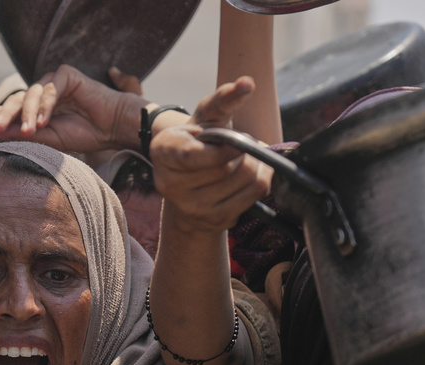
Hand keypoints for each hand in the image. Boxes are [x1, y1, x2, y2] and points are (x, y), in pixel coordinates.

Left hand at [0, 64, 148, 153]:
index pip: (8, 111)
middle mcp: (40, 93)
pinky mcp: (66, 75)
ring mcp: (52, 82)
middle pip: (14, 101)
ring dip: (27, 115)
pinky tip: (44, 122)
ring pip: (31, 95)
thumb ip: (24, 134)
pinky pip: (50, 89)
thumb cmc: (83, 134)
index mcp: (34, 109)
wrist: (112, 128)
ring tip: (29, 132)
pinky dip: (45, 107)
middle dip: (2, 115)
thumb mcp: (48, 140)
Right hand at [151, 77, 272, 235]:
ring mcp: (189, 207)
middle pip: (224, 168)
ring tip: (245, 158)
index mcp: (162, 152)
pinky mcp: (212, 221)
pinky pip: (252, 197)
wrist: (192, 185)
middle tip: (241, 145)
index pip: (192, 156)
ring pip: (243, 181)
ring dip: (255, 164)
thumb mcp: (207, 118)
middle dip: (243, 151)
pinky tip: (253, 174)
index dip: (221, 150)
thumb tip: (246, 83)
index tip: (237, 140)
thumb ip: (223, 98)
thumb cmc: (201, 143)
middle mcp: (168, 184)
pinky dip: (262, 180)